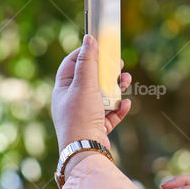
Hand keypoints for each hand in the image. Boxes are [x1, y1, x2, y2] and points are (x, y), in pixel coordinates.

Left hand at [51, 35, 132, 151]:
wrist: (86, 150)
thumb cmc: (80, 116)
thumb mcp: (84, 84)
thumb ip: (88, 61)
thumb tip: (89, 39)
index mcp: (63, 90)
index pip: (71, 64)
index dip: (84, 53)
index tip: (98, 46)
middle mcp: (72, 101)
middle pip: (90, 80)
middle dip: (105, 71)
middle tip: (118, 63)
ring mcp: (85, 115)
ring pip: (103, 96)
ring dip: (116, 88)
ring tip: (127, 81)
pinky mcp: (97, 127)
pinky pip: (110, 114)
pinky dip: (119, 108)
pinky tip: (126, 103)